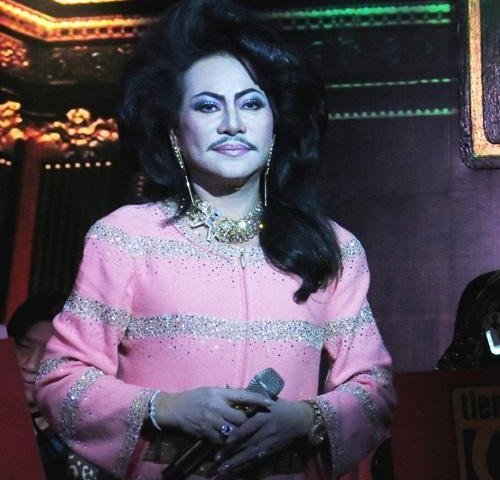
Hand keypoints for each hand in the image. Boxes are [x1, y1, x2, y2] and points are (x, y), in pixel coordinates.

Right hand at [154, 387, 273, 443]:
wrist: (174, 409)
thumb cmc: (194, 397)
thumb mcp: (211, 391)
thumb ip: (227, 394)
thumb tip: (244, 395)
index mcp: (219, 393)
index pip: (243, 395)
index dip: (258, 399)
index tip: (270, 403)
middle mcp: (217, 407)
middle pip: (241, 417)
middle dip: (248, 422)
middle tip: (256, 423)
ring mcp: (211, 421)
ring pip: (233, 431)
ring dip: (240, 433)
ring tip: (247, 434)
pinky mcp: (205, 433)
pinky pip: (222, 440)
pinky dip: (228, 441)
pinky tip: (231, 441)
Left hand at [214, 399, 312, 473]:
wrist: (299, 419)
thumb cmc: (279, 406)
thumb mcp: (265, 399)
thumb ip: (248, 398)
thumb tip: (228, 387)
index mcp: (263, 416)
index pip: (249, 427)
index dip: (237, 435)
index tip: (225, 441)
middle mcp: (265, 431)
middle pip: (247, 444)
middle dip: (232, 453)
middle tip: (216, 460)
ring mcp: (268, 443)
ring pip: (250, 455)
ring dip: (236, 463)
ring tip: (222, 469)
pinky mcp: (270, 451)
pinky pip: (256, 460)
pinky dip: (244, 466)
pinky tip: (234, 471)